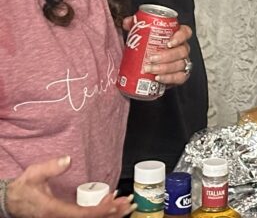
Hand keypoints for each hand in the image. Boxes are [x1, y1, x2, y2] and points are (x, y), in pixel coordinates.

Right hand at [5, 156, 133, 216]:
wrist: (11, 201)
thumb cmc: (23, 188)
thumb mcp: (34, 174)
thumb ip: (50, 168)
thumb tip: (67, 160)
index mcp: (53, 210)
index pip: (81, 214)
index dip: (99, 210)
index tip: (114, 201)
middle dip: (111, 213)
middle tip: (129, 203)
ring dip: (109, 213)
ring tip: (126, 204)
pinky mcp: (65, 216)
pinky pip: (85, 217)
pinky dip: (100, 212)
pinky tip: (111, 204)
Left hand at [121, 20, 193, 85]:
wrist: (148, 65)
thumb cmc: (149, 47)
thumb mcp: (142, 34)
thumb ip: (136, 25)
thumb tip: (129, 21)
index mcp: (177, 36)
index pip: (185, 32)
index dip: (180, 37)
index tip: (169, 42)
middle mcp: (182, 49)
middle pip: (182, 51)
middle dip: (167, 56)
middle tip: (152, 58)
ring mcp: (183, 62)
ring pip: (180, 64)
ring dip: (165, 68)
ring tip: (150, 69)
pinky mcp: (180, 76)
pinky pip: (180, 77)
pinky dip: (169, 78)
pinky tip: (158, 78)